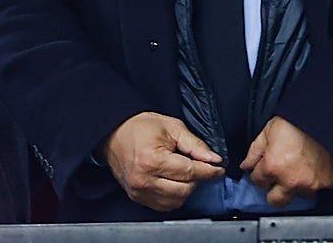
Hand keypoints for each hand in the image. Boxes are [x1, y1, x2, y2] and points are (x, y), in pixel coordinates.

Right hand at [100, 112, 224, 211]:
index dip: (209, 171)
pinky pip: (164, 205)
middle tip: (200, 166)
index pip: (190, 172)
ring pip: (176, 201)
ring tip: (184, 172)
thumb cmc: (140, 127)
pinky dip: (174, 196)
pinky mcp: (137, 197)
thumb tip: (213, 158)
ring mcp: (140, 191)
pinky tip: (175, 182)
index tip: (218, 169)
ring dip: (187, 189)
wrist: (113, 134)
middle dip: (198, 179)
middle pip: (185, 190)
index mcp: (153, 160)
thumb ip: (194, 144)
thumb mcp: (171, 127)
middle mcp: (145, 180)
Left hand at [240, 116, 332, 207]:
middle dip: (274, 191)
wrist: (324, 115)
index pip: (257, 182)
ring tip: (299, 168)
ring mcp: (310, 183)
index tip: (265, 168)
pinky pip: (319, 188)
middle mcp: (290, 180)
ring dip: (296, 185)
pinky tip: (314, 166)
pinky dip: (316, 179)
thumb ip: (254, 151)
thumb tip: (246, 165)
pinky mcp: (328, 182)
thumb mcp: (268, 131)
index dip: (259, 173)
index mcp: (272, 167)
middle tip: (278, 179)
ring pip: (298, 195)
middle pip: (275, 201)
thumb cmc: (296, 119)